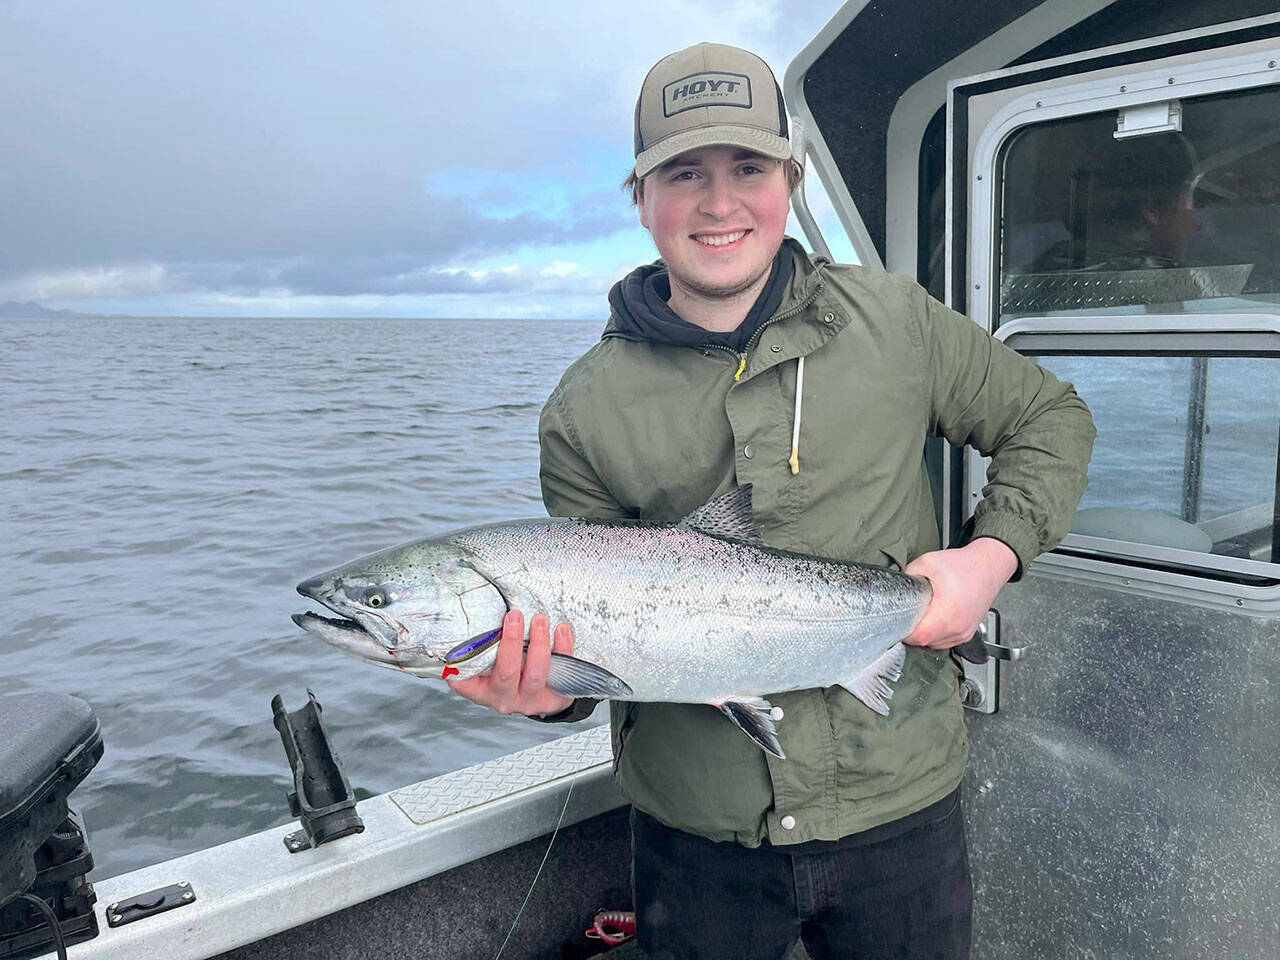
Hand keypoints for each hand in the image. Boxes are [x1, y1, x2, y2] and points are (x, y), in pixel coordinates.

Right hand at [448, 610, 575, 716]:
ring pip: (535, 674)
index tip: (460, 645)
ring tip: (540, 619)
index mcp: (482, 690)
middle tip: (515, 616)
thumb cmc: (511, 668)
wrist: (544, 691)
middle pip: (506, 674)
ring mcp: (530, 700)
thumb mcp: (491, 661)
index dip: (460, 667)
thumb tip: (469, 613)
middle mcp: (505, 698)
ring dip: (539, 644)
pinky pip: (562, 675)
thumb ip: (482, 645)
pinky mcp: (555, 699)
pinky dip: (564, 649)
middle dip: (512, 642)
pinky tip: (562, 630)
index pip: (464, 682)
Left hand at [903, 538, 1018, 649]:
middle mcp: (959, 626)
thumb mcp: (927, 563)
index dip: (905, 633)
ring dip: (925, 634)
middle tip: (908, 615)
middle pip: (926, 643)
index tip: (899, 623)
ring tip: (924, 615)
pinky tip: (935, 619)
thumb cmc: (964, 565)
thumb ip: (908, 577)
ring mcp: (965, 632)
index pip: (920, 637)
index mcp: (948, 611)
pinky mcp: (968, 633)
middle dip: (913, 632)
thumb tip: (897, 590)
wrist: (988, 566)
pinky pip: (946, 642)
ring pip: (935, 645)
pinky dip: (937, 634)